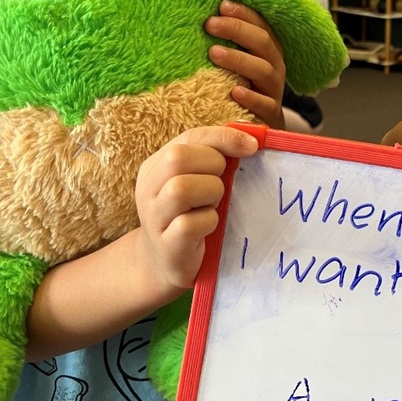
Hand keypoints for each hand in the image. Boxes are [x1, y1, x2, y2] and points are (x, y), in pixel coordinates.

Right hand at [133, 125, 258, 292]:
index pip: (190, 137)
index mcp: (155, 166)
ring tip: (213, 205)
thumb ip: (216, 157)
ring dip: (210, 193)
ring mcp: (154, 217)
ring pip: (180, 189)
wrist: (165, 263)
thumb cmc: (190, 215)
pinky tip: (209, 227)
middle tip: (221, 184)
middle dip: (213, 165)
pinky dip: (208, 222)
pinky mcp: (166, 244)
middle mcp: (148, 189)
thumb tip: (253, 139)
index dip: (223, 138)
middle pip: (177, 158)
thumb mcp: (198, 181)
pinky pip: (189, 224)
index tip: (253, 146)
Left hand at [205, 0, 285, 127]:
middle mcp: (274, 66)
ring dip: (238, 59)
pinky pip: (265, 104)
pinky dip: (250, 97)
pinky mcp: (270, 114)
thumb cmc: (242, 86)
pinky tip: (234, 91)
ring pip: (263, 70)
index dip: (243, 13)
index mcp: (268, 49)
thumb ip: (227, 42)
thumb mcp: (237, 62)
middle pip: (262, 42)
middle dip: (237, 30)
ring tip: (213, 53)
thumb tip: (201, 17)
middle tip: (210, 24)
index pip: (260, 25)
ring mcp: (273, 90)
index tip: (221, 5)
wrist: (260, 126)